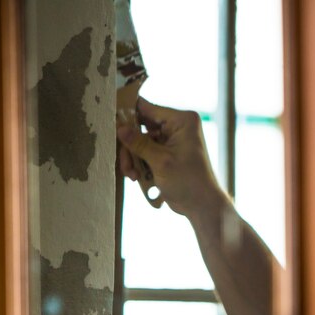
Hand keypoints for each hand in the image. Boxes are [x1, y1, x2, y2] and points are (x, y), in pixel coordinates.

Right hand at [116, 98, 226, 218]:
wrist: (202, 205)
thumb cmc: (189, 182)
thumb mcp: (161, 161)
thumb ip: (139, 143)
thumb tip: (120, 127)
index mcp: (182, 121)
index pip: (148, 108)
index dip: (128, 115)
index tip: (113, 124)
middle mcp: (177, 126)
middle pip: (141, 126)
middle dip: (130, 146)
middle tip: (127, 164)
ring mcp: (172, 140)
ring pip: (140, 141)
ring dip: (133, 158)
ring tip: (133, 175)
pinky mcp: (167, 153)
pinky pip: (146, 152)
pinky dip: (140, 163)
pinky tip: (137, 177)